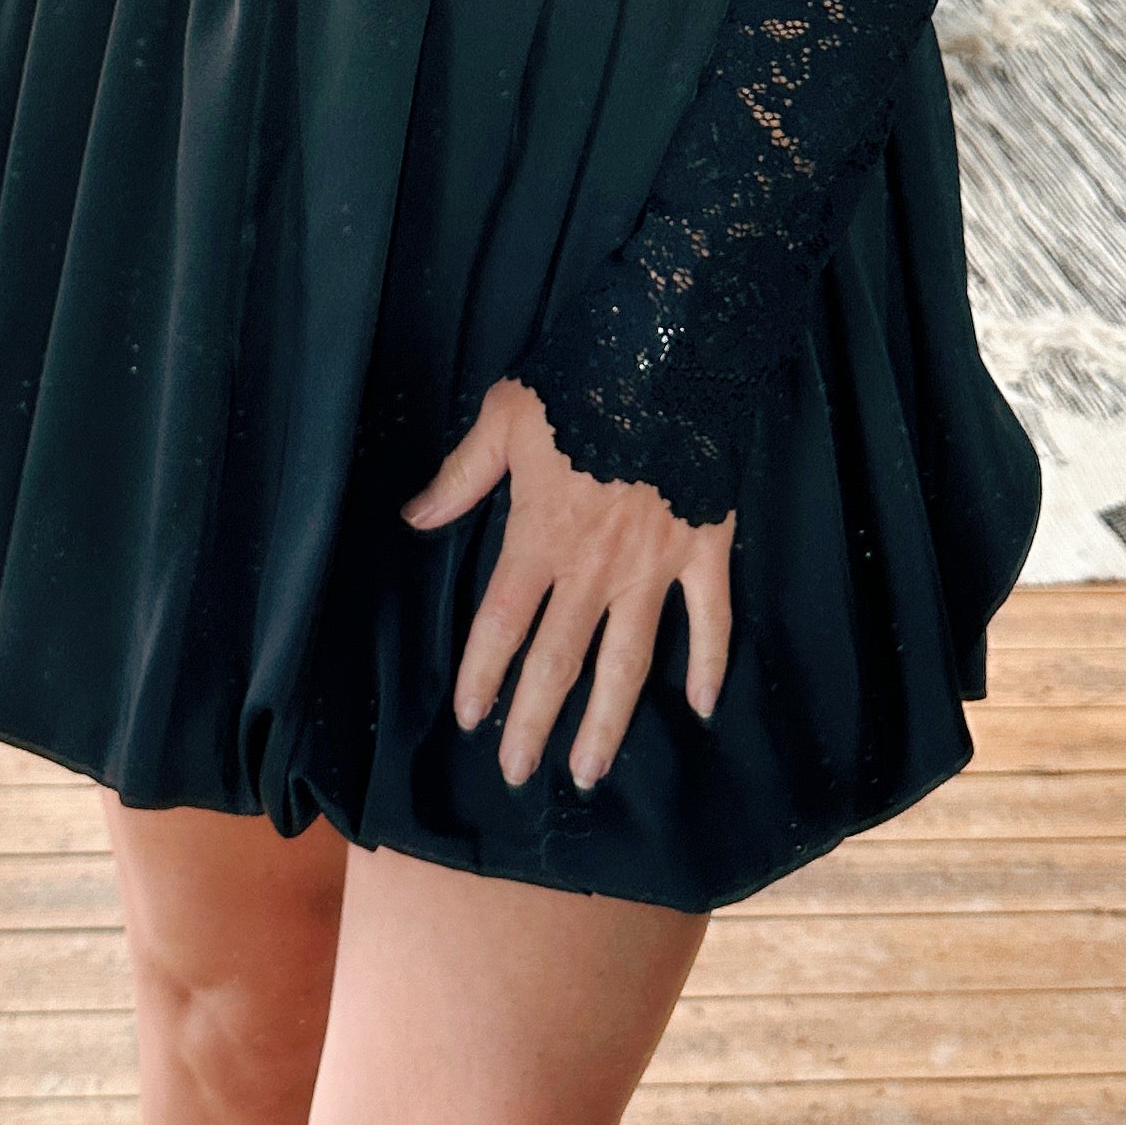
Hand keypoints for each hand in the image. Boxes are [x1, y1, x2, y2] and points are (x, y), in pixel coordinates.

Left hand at [403, 376, 733, 790]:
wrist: (671, 352)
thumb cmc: (580, 379)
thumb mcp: (505, 418)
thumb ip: (461, 476)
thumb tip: (414, 518)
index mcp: (541, 535)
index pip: (502, 623)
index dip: (482, 674)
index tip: (469, 716)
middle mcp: (594, 565)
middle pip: (558, 660)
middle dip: (534, 722)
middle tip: (518, 773)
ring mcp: (655, 564)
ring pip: (628, 661)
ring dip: (607, 722)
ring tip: (588, 771)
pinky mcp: (705, 548)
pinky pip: (711, 619)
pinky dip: (710, 665)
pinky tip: (702, 709)